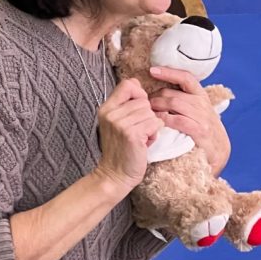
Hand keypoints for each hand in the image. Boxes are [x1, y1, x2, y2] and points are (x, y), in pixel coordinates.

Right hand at [94, 78, 162, 193]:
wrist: (114, 175)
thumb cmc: (120, 149)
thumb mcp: (116, 123)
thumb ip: (125, 105)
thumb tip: (139, 87)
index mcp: (106, 108)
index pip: (128, 84)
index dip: (139, 94)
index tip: (138, 110)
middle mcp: (111, 113)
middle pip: (143, 100)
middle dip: (146, 116)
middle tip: (137, 131)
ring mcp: (120, 124)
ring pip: (150, 112)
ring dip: (151, 126)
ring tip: (140, 138)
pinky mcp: (132, 134)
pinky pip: (155, 123)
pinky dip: (154, 134)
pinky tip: (144, 143)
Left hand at [148, 66, 230, 175]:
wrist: (219, 153)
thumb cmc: (204, 132)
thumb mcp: (197, 113)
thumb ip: (183, 103)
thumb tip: (161, 94)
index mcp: (201, 97)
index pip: (185, 78)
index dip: (168, 73)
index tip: (152, 70)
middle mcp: (202, 103)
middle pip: (173, 93)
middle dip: (155, 97)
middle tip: (143, 104)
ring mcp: (202, 116)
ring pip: (174, 103)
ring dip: (157, 107)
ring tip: (147, 113)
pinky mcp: (200, 130)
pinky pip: (178, 120)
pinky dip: (165, 120)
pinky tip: (157, 123)